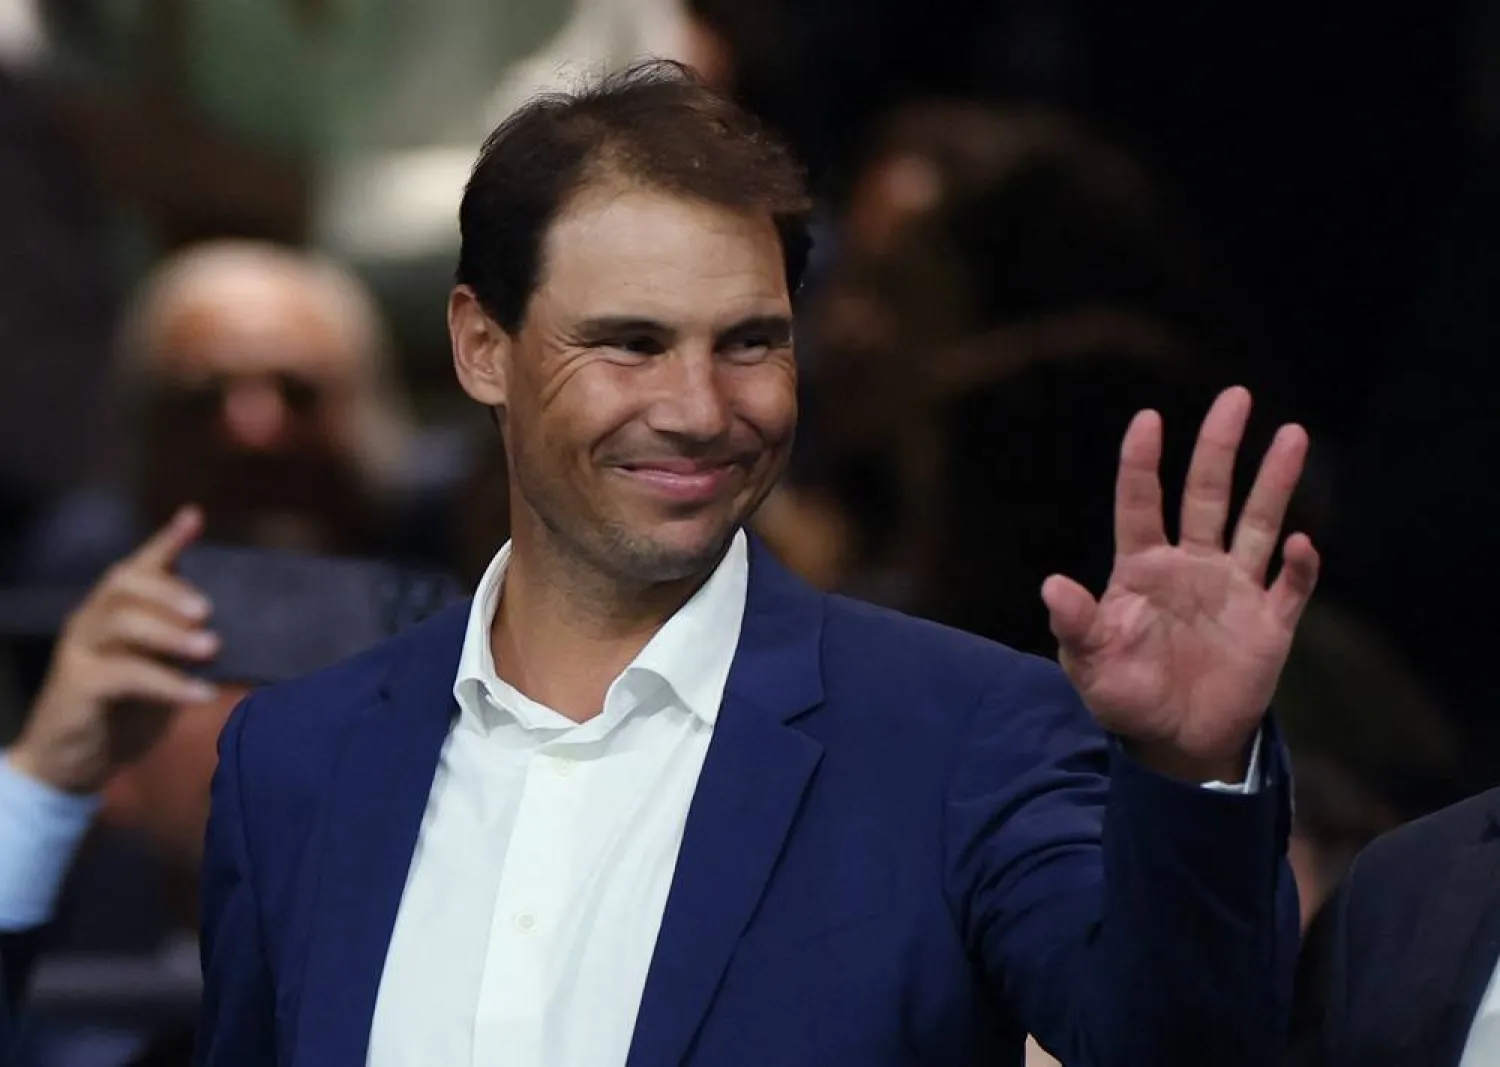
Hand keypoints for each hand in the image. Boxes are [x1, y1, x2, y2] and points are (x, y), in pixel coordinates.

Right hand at [8, 507, 219, 794]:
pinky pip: (124, 676)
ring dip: (171, 633)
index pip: (138, 565)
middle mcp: (92, 620)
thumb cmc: (125, 710)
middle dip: (169, 590)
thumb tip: (238, 624)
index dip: (164, 541)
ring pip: (121, 623)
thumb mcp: (159, 668)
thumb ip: (184, 641)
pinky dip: (168, 683)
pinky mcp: (78, 687)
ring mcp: (81, 651)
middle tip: (208, 611)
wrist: (72, 762)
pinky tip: (202, 694)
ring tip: (211, 648)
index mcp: (113, 609)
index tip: (193, 518)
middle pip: (124, 583)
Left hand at [1041, 387, 1318, 782]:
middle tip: (1237, 396)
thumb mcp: (1090, 663)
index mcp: (1143, 568)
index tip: (1148, 419)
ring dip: (1274, 482)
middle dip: (1220, 446)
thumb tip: (1052, 586)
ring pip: (1257, 523)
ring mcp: (1233, 590)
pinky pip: (1290, 586)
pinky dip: (1298, 565)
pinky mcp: (1269, 623)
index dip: (1142, 463)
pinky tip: (1299, 544)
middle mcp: (1190, 566)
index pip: (1140, 503)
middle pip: (1207, 494)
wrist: (1175, 742)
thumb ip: (1076, 624)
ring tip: (1291, 434)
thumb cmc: (1124, 695)